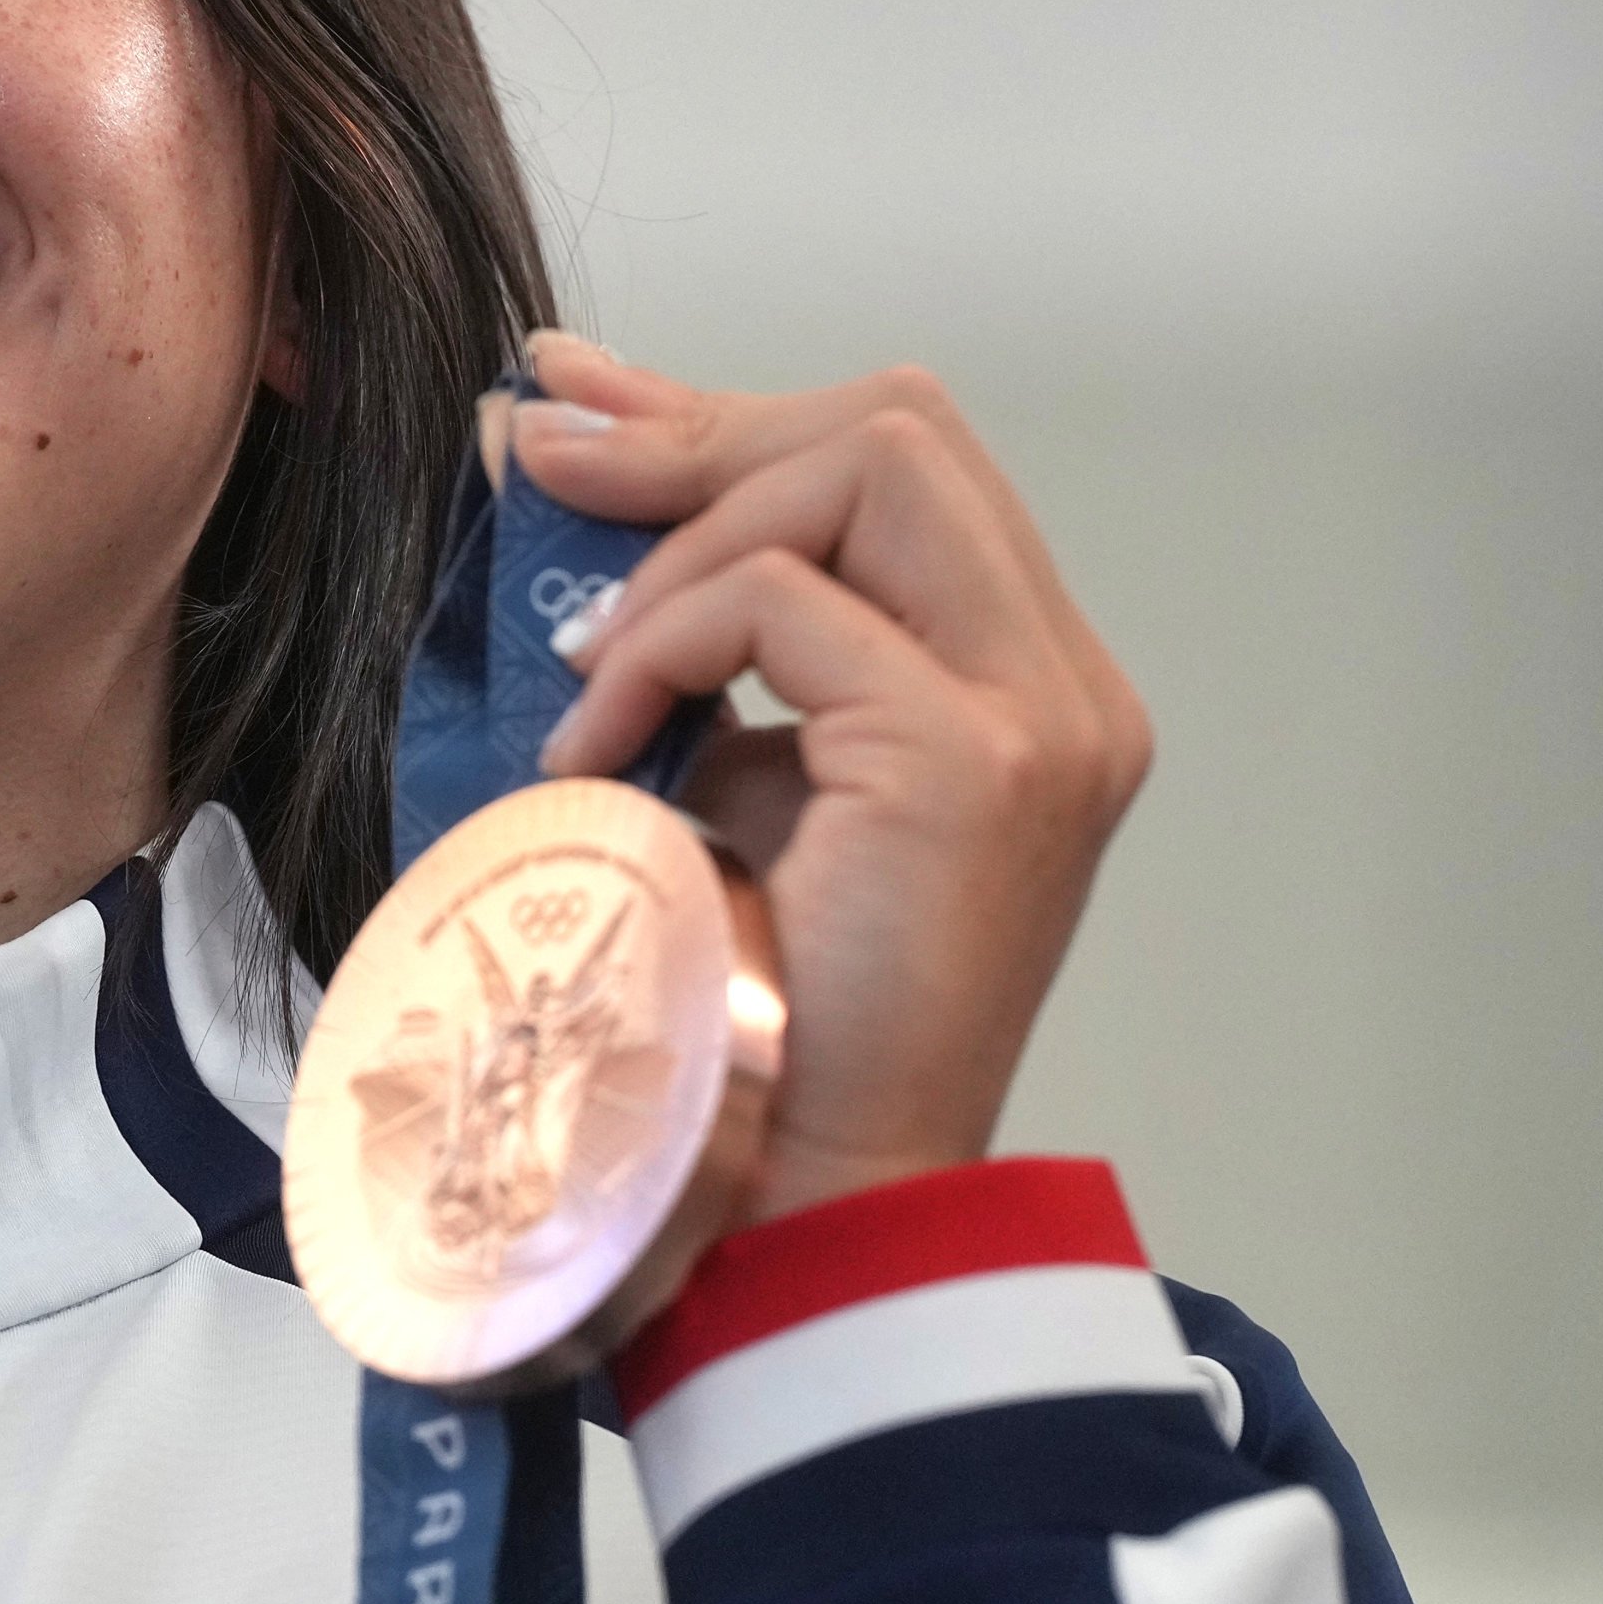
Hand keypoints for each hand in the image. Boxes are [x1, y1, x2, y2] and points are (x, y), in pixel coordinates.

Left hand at [508, 336, 1151, 1227]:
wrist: (802, 1193)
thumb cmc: (749, 1000)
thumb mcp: (709, 759)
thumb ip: (676, 613)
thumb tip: (544, 429)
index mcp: (1021, 675)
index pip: (899, 458)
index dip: (725, 411)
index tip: (570, 409)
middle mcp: (1062, 682)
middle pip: (898, 425)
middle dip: (697, 433)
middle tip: (540, 475)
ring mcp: (1039, 718)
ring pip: (865, 468)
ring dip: (677, 551)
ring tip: (588, 685)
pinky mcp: (969, 764)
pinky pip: (783, 603)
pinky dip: (661, 649)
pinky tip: (594, 753)